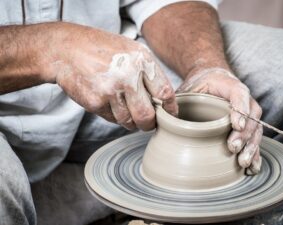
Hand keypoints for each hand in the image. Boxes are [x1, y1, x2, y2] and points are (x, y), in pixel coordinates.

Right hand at [39, 22, 177, 130]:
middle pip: (148, 115)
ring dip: (131, 122)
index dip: (170, 109)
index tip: (170, 116)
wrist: (67, 49)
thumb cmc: (102, 50)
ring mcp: (111, 90)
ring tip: (126, 110)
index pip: (165, 93)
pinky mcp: (96, 102)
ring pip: (129, 122)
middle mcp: (128, 76)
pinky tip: (109, 103)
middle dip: (150, 124)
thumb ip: (149, 73)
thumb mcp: (132, 51)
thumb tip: (163, 100)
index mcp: (142, 61)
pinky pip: (112, 119)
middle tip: (148, 123)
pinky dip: (114, 116)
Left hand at [177, 67, 262, 174]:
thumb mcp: (187, 88)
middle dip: (244, 134)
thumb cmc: (199, 86)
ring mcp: (247, 113)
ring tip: (243, 162)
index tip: (235, 125)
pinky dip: (254, 154)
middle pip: (251, 115)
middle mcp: (243, 99)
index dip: (240, 109)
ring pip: (256, 129)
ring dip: (251, 147)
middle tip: (233, 148)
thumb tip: (163, 118)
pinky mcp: (247, 126)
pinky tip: (252, 168)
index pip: (239, 94)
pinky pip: (254, 139)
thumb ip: (178, 100)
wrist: (211, 80)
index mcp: (228, 85)